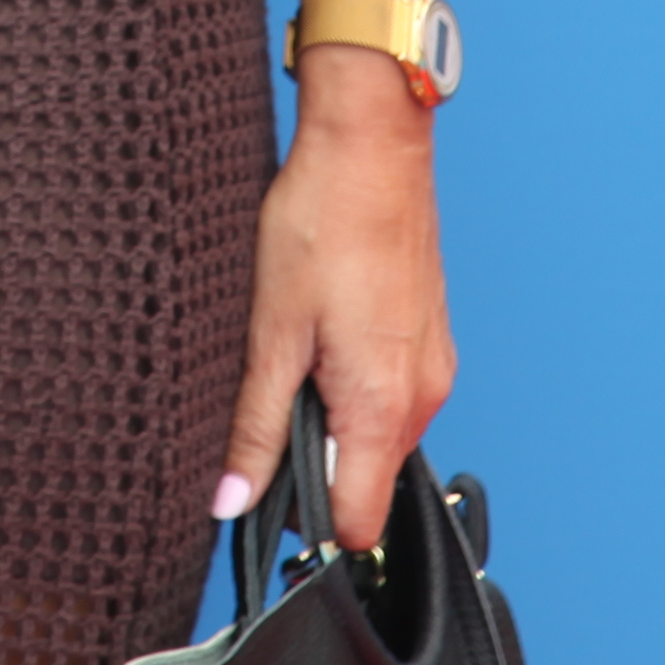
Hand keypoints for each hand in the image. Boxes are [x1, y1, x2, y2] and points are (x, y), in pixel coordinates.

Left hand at [214, 69, 456, 552]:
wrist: (370, 144)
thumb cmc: (321, 221)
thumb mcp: (270, 330)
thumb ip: (256, 426)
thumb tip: (231, 498)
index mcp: (383, 405)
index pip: (359, 520)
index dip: (309, 517)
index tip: (268, 485)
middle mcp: (423, 396)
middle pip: (368, 477)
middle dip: (317, 458)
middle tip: (272, 393)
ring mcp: (434, 365)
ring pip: (378, 433)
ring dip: (335, 413)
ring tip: (297, 349)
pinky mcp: (431, 339)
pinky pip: (392, 392)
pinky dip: (355, 381)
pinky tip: (324, 328)